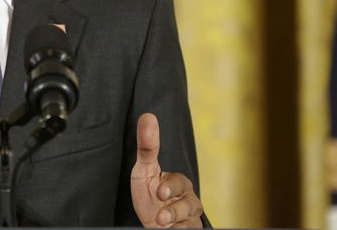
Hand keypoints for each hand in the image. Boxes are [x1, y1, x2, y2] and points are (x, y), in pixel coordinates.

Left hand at [131, 113, 202, 227]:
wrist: (152, 221)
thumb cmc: (149, 193)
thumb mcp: (144, 170)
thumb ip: (147, 147)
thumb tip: (148, 116)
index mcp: (179, 184)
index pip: (181, 183)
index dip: (172, 187)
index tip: (160, 192)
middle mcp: (188, 201)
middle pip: (191, 204)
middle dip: (176, 210)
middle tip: (161, 216)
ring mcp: (189, 219)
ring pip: (192, 222)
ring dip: (177, 222)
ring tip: (161, 224)